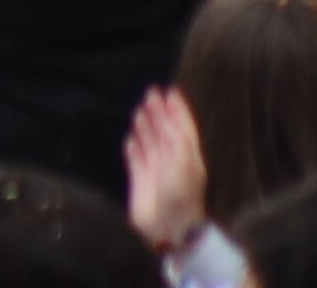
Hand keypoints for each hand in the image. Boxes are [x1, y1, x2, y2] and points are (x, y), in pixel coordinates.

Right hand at [125, 87, 207, 253]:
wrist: (169, 226)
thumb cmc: (181, 194)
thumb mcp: (186, 163)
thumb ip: (178, 139)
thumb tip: (170, 119)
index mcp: (187, 155)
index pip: (183, 127)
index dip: (178, 110)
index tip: (170, 91)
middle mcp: (172, 159)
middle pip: (165, 131)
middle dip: (159, 112)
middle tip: (151, 93)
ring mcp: (156, 169)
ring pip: (150, 142)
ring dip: (146, 126)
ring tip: (140, 110)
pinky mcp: (140, 180)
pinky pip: (135, 158)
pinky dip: (132, 147)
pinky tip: (129, 138)